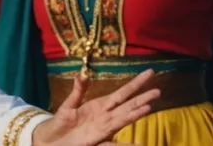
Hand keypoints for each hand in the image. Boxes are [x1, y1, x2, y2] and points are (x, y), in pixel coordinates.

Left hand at [32, 69, 159, 145]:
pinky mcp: (99, 139)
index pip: (122, 93)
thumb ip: (78, 92)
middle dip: (143, 98)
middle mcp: (106, 116)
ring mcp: (104, 128)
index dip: (135, 84)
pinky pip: (114, 143)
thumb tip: (82, 75)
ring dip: (136, 113)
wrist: (53, 139)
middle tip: (159, 90)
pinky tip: (139, 145)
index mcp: (100, 105)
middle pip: (128, 105)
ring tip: (149, 107)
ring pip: (124, 119)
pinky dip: (127, 144)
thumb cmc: (62, 121)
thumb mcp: (69, 105)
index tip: (149, 73)